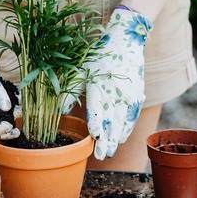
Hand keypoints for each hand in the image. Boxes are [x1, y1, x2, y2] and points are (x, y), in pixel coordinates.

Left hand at [84, 6, 152, 158]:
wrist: (127, 42)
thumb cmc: (99, 57)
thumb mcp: (81, 69)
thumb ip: (70, 91)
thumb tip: (58, 111)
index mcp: (99, 83)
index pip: (99, 107)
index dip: (97, 123)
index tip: (95, 137)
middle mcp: (116, 90)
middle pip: (112, 119)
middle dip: (107, 139)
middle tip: (102, 155)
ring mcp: (129, 94)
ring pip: (123, 121)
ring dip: (117, 138)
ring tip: (110, 152)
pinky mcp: (138, 95)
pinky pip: (132, 116)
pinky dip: (126, 129)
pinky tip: (121, 139)